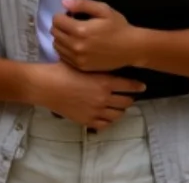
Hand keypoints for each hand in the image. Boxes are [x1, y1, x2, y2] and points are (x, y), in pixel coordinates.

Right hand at [31, 62, 145, 130]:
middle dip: (129, 98)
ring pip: (118, 114)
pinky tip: (107, 115)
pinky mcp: (87, 121)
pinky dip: (109, 120)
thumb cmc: (63, 70)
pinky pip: (105, 124)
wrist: (46, 86)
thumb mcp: (84, 65)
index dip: (137, 86)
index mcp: (105, 81)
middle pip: (126, 101)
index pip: (129, 85)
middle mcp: (104, 97)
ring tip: (119, 106)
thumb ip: (99, 69)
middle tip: (129, 95)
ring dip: (121, 110)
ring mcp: (96, 111)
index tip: (142, 86)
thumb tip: (111, 69)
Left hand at [52, 0, 141, 72]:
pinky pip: (63, 57)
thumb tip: (64, 2)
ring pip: (57, 46)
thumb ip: (83, 4)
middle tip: (70, 23)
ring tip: (73, 34)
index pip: (57, 21)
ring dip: (61, 38)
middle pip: (55, 33)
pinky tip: (75, 45)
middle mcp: (76, 46)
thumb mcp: (103, 10)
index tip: (70, 15)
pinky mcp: (80, 67)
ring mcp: (77, 58)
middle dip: (60, 26)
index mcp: (80, 30)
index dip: (61, 15)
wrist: (131, 48)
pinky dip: (65, 49)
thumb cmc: (118, 27)